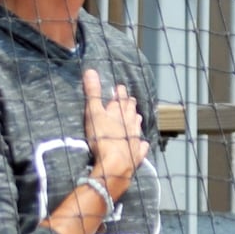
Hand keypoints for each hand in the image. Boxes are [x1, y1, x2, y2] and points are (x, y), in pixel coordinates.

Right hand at [82, 69, 148, 192]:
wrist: (115, 163)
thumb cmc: (102, 137)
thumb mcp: (93, 113)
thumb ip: (92, 93)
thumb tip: (91, 70)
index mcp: (118, 113)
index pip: (120, 100)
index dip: (120, 93)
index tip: (120, 87)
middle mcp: (129, 124)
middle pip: (130, 112)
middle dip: (129, 105)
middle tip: (130, 100)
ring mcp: (134, 139)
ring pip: (136, 127)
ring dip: (136, 120)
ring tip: (137, 116)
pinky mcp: (136, 154)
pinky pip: (141, 147)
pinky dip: (142, 144)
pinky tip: (143, 143)